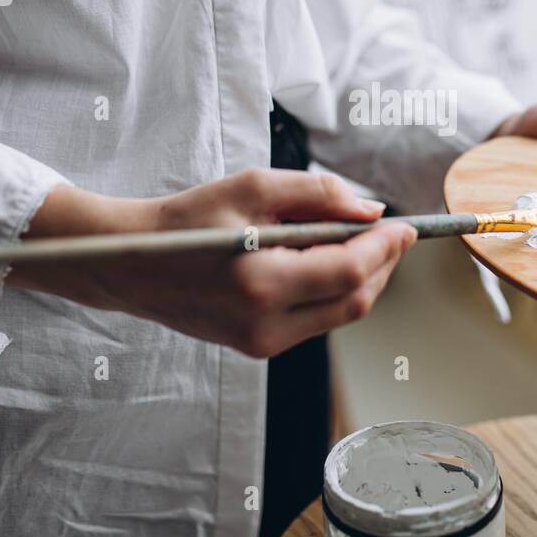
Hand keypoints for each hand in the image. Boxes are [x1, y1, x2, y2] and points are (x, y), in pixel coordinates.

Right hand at [7, 169, 416, 357]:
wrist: (130, 263)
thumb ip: (318, 195)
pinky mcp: (256, 348)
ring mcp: (260, 343)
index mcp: (261, 282)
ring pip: (338, 314)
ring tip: (356, 240)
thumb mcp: (253, 188)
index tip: (406, 225)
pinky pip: (314, 320)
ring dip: (360, 278)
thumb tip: (371, 210)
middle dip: (382, 264)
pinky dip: (331, 290)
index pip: (349, 272)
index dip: (385, 247)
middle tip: (391, 231)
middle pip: (353, 300)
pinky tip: (323, 260)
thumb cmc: (188, 220)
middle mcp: (264, 324)